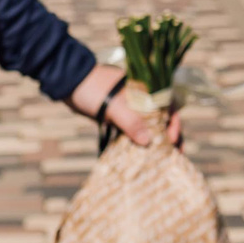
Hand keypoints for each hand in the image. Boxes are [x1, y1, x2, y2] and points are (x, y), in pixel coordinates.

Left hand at [66, 62, 184, 148]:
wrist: (68, 82)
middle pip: (162, 119)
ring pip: (147, 127)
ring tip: (160, 160)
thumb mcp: (114, 106)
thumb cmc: (94, 89)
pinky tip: (139, 155)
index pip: (170, 107)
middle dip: (168, 137)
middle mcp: (142, 100)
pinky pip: (132, 131)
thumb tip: (148, 142)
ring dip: (152, 142)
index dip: (174, 124)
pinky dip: (136, 142)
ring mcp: (130, 109)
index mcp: (147, 91)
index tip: (173, 141)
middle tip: (174, 156)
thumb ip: (131, 122)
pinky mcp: (118, 117)